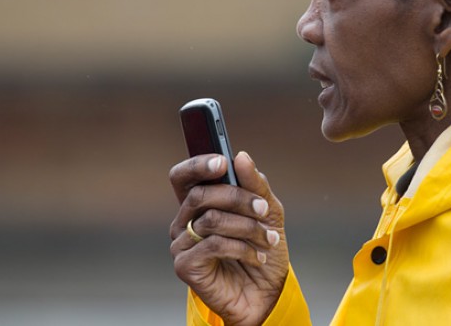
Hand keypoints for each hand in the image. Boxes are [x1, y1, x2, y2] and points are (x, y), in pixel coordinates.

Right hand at [169, 151, 288, 325]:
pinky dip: (242, 248)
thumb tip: (241, 157)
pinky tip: (256, 256)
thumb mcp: (268, 212)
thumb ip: (256, 185)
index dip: (198, 165)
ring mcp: (181, 244)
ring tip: (269, 239)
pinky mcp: (185, 266)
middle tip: (264, 209)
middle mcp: (184, 221)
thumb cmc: (263, 248)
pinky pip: (213, 244)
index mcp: (199, 203)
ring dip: (248, 227)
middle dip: (238, 198)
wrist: (267, 292)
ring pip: (211, 219)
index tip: (223, 162)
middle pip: (200, 194)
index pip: (183, 176)